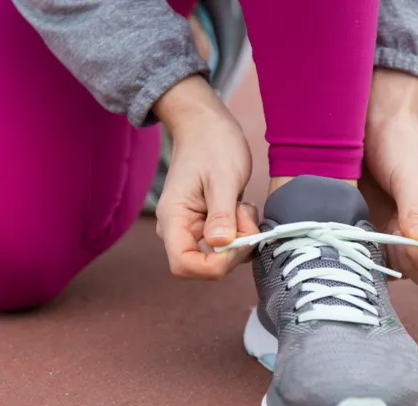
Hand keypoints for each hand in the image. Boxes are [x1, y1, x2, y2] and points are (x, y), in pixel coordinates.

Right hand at [153, 76, 258, 279]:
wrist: (206, 127)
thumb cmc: (212, 145)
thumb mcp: (223, 178)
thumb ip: (221, 213)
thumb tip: (220, 244)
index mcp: (173, 219)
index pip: (184, 265)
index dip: (213, 265)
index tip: (235, 240)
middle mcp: (178, 230)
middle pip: (205, 265)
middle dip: (233, 249)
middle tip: (244, 215)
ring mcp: (192, 230)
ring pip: (219, 257)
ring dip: (240, 240)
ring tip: (242, 207)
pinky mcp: (207, 228)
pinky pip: (226, 246)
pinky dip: (241, 234)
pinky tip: (242, 210)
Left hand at [363, 70, 417, 288]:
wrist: (372, 131)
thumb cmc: (399, 147)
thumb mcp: (408, 178)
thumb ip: (412, 211)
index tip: (403, 242)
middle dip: (408, 265)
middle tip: (387, 239)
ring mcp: (406, 238)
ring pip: (403, 273)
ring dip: (387, 262)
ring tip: (372, 235)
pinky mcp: (383, 236)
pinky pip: (381, 262)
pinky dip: (371, 259)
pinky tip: (361, 240)